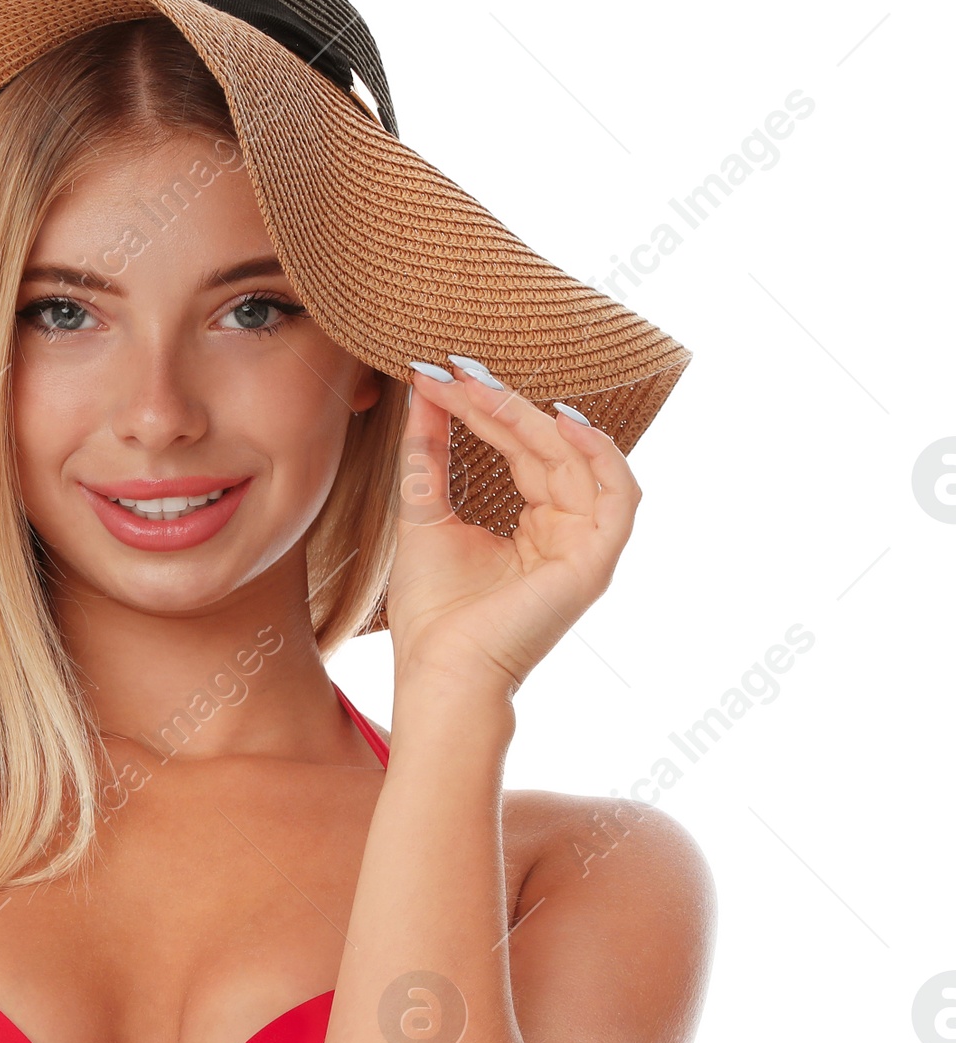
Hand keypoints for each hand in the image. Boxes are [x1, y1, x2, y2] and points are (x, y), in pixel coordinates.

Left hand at [385, 361, 641, 694]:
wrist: (440, 671)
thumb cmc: (433, 613)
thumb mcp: (423, 515)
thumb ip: (428, 456)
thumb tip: (423, 393)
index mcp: (535, 527)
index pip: (520, 451)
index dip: (487, 409)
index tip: (443, 375)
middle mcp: (567, 534)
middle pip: (549, 449)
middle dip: (505, 405)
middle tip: (461, 371)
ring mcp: (586, 549)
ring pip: (578, 461)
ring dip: (534, 419)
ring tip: (487, 389)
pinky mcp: (597, 564)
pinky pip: (619, 496)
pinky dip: (600, 455)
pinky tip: (561, 420)